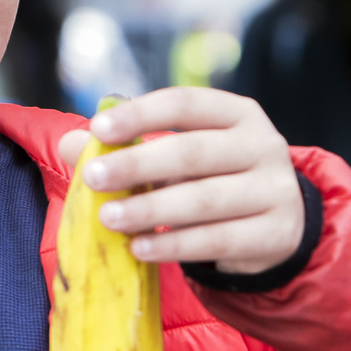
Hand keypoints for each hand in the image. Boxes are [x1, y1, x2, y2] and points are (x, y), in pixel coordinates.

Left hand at [55, 87, 303, 274]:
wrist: (277, 228)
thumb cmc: (215, 182)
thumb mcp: (176, 161)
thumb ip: (129, 149)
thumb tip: (72, 144)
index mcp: (237, 114)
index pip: (186, 103)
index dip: (142, 114)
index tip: (99, 129)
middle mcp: (262, 145)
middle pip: (194, 152)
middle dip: (139, 164)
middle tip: (94, 177)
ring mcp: (274, 191)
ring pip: (205, 199)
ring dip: (151, 209)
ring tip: (109, 217)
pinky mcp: (274, 234)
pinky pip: (217, 240)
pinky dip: (174, 245)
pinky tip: (139, 247)